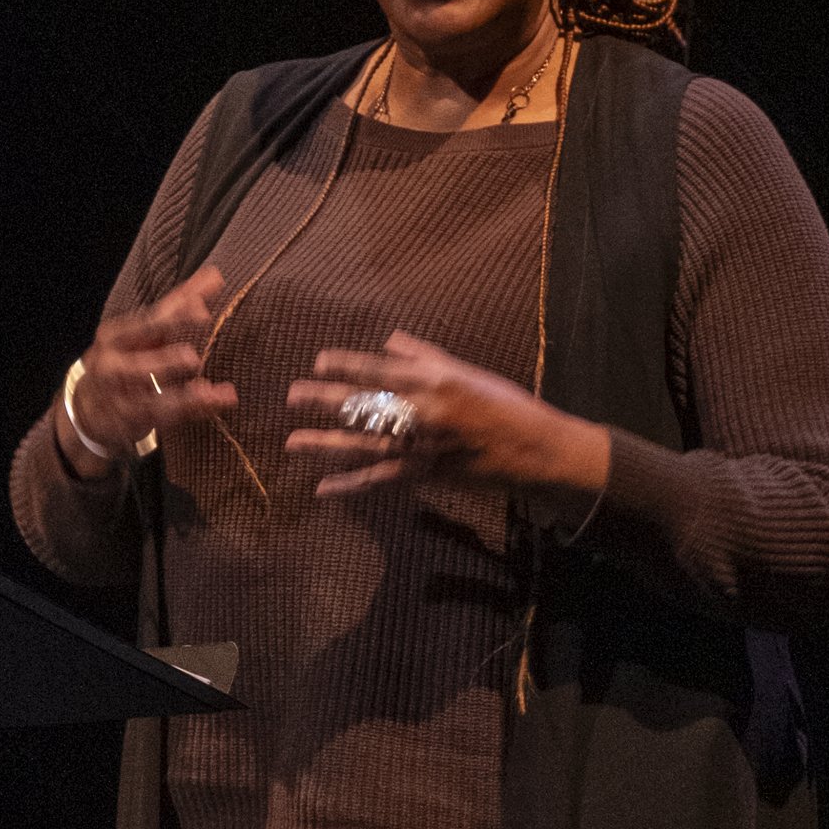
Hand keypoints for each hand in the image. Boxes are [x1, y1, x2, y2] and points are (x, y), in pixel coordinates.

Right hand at [57, 267, 238, 474]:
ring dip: (178, 394)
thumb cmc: (125, 360)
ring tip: (203, 388)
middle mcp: (111, 366)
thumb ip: (179, 305)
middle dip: (164, 360)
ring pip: (149, 397)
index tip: (203, 309)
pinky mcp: (129, 422)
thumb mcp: (145, 333)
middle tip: (191, 357)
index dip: (175, 316)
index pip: (147, 323)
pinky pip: (162, 415)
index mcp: (115, 337)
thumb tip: (215, 275)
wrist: (88, 408)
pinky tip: (209, 400)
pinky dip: (188, 408)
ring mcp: (118, 397)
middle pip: (139, 364)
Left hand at [285, 331, 610, 513]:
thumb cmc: (507, 406)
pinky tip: (323, 488)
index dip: (347, 364)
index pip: (382, 369)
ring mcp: (423, 447)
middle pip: (365, 404)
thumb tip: (389, 340)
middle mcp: (425, 412)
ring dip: (325, 444)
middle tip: (292, 396)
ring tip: (292, 443)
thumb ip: (426, 356)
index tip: (319, 361)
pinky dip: (351, 485)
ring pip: (364, 445)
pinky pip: (381, 481)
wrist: (537, 451)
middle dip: (325, 400)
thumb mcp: (469, 372)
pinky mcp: (425, 475)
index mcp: (436, 380)